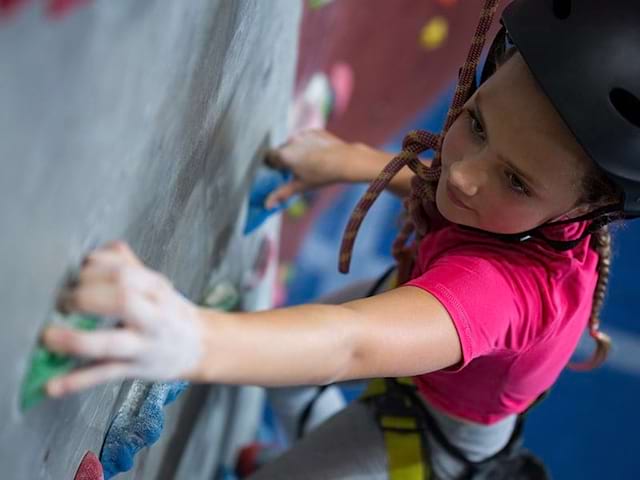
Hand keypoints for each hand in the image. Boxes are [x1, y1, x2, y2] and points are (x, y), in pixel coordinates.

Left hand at [42, 242, 203, 396]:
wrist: (203, 347)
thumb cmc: (173, 313)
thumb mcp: (158, 286)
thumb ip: (130, 265)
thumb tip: (104, 247)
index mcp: (157, 289)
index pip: (124, 272)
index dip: (94, 270)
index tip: (76, 272)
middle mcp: (153, 316)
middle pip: (120, 300)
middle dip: (84, 298)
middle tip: (63, 302)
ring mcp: (144, 346)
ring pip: (110, 343)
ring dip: (75, 340)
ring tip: (49, 336)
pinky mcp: (135, 370)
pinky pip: (104, 376)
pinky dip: (76, 382)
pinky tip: (52, 386)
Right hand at [264, 129, 354, 208]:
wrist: (346, 161)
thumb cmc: (322, 176)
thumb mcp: (300, 186)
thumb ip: (281, 194)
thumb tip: (267, 205)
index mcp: (284, 155)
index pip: (269, 157)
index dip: (273, 165)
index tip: (279, 171)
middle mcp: (291, 141)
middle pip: (281, 150)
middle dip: (285, 158)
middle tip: (295, 169)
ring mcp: (303, 134)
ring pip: (293, 143)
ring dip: (296, 150)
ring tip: (309, 162)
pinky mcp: (313, 130)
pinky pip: (305, 137)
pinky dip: (307, 144)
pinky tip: (317, 153)